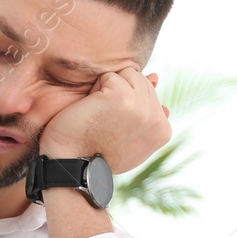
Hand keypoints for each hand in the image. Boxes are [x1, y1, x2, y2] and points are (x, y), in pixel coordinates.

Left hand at [38, 68, 170, 174]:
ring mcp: (142, 107)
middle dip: (118, 91)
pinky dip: (94, 89)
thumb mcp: (128, 134)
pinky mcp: (123, 97)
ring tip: (99, 114)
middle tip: (104, 120)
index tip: (114, 126)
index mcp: (163, 129)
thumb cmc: (96, 150)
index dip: (127, 102)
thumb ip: (145, 110)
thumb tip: (155, 76)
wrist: (73, 163)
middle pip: (139, 79)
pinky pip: (109, 76)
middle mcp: (158, 118)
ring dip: (107, 89)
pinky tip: (92, 110)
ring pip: (126, 74)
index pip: (150, 92)